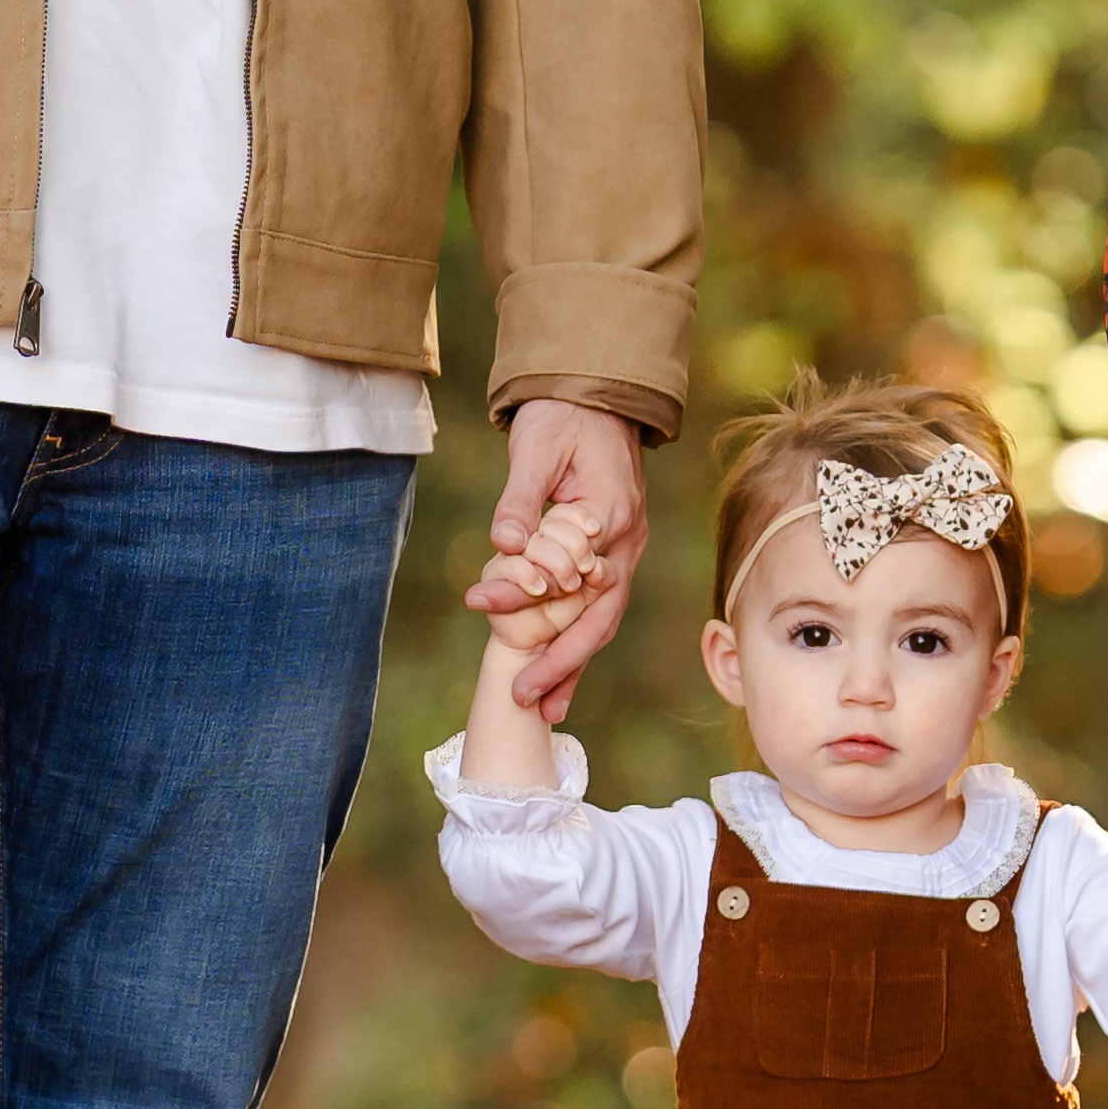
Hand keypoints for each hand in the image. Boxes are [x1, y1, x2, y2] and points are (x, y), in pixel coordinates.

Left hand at [464, 404, 654, 702]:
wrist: (596, 397)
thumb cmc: (564, 419)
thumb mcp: (537, 450)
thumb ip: (521, 500)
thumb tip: (503, 545)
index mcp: (610, 516)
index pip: (568, 572)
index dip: (525, 597)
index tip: (481, 610)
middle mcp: (626, 542)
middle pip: (598, 616)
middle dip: (562, 661)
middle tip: (524, 698)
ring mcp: (624, 553)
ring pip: (601, 621)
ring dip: (573, 666)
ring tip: (544, 711)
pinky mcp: (611, 557)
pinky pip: (597, 609)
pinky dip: (578, 645)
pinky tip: (559, 680)